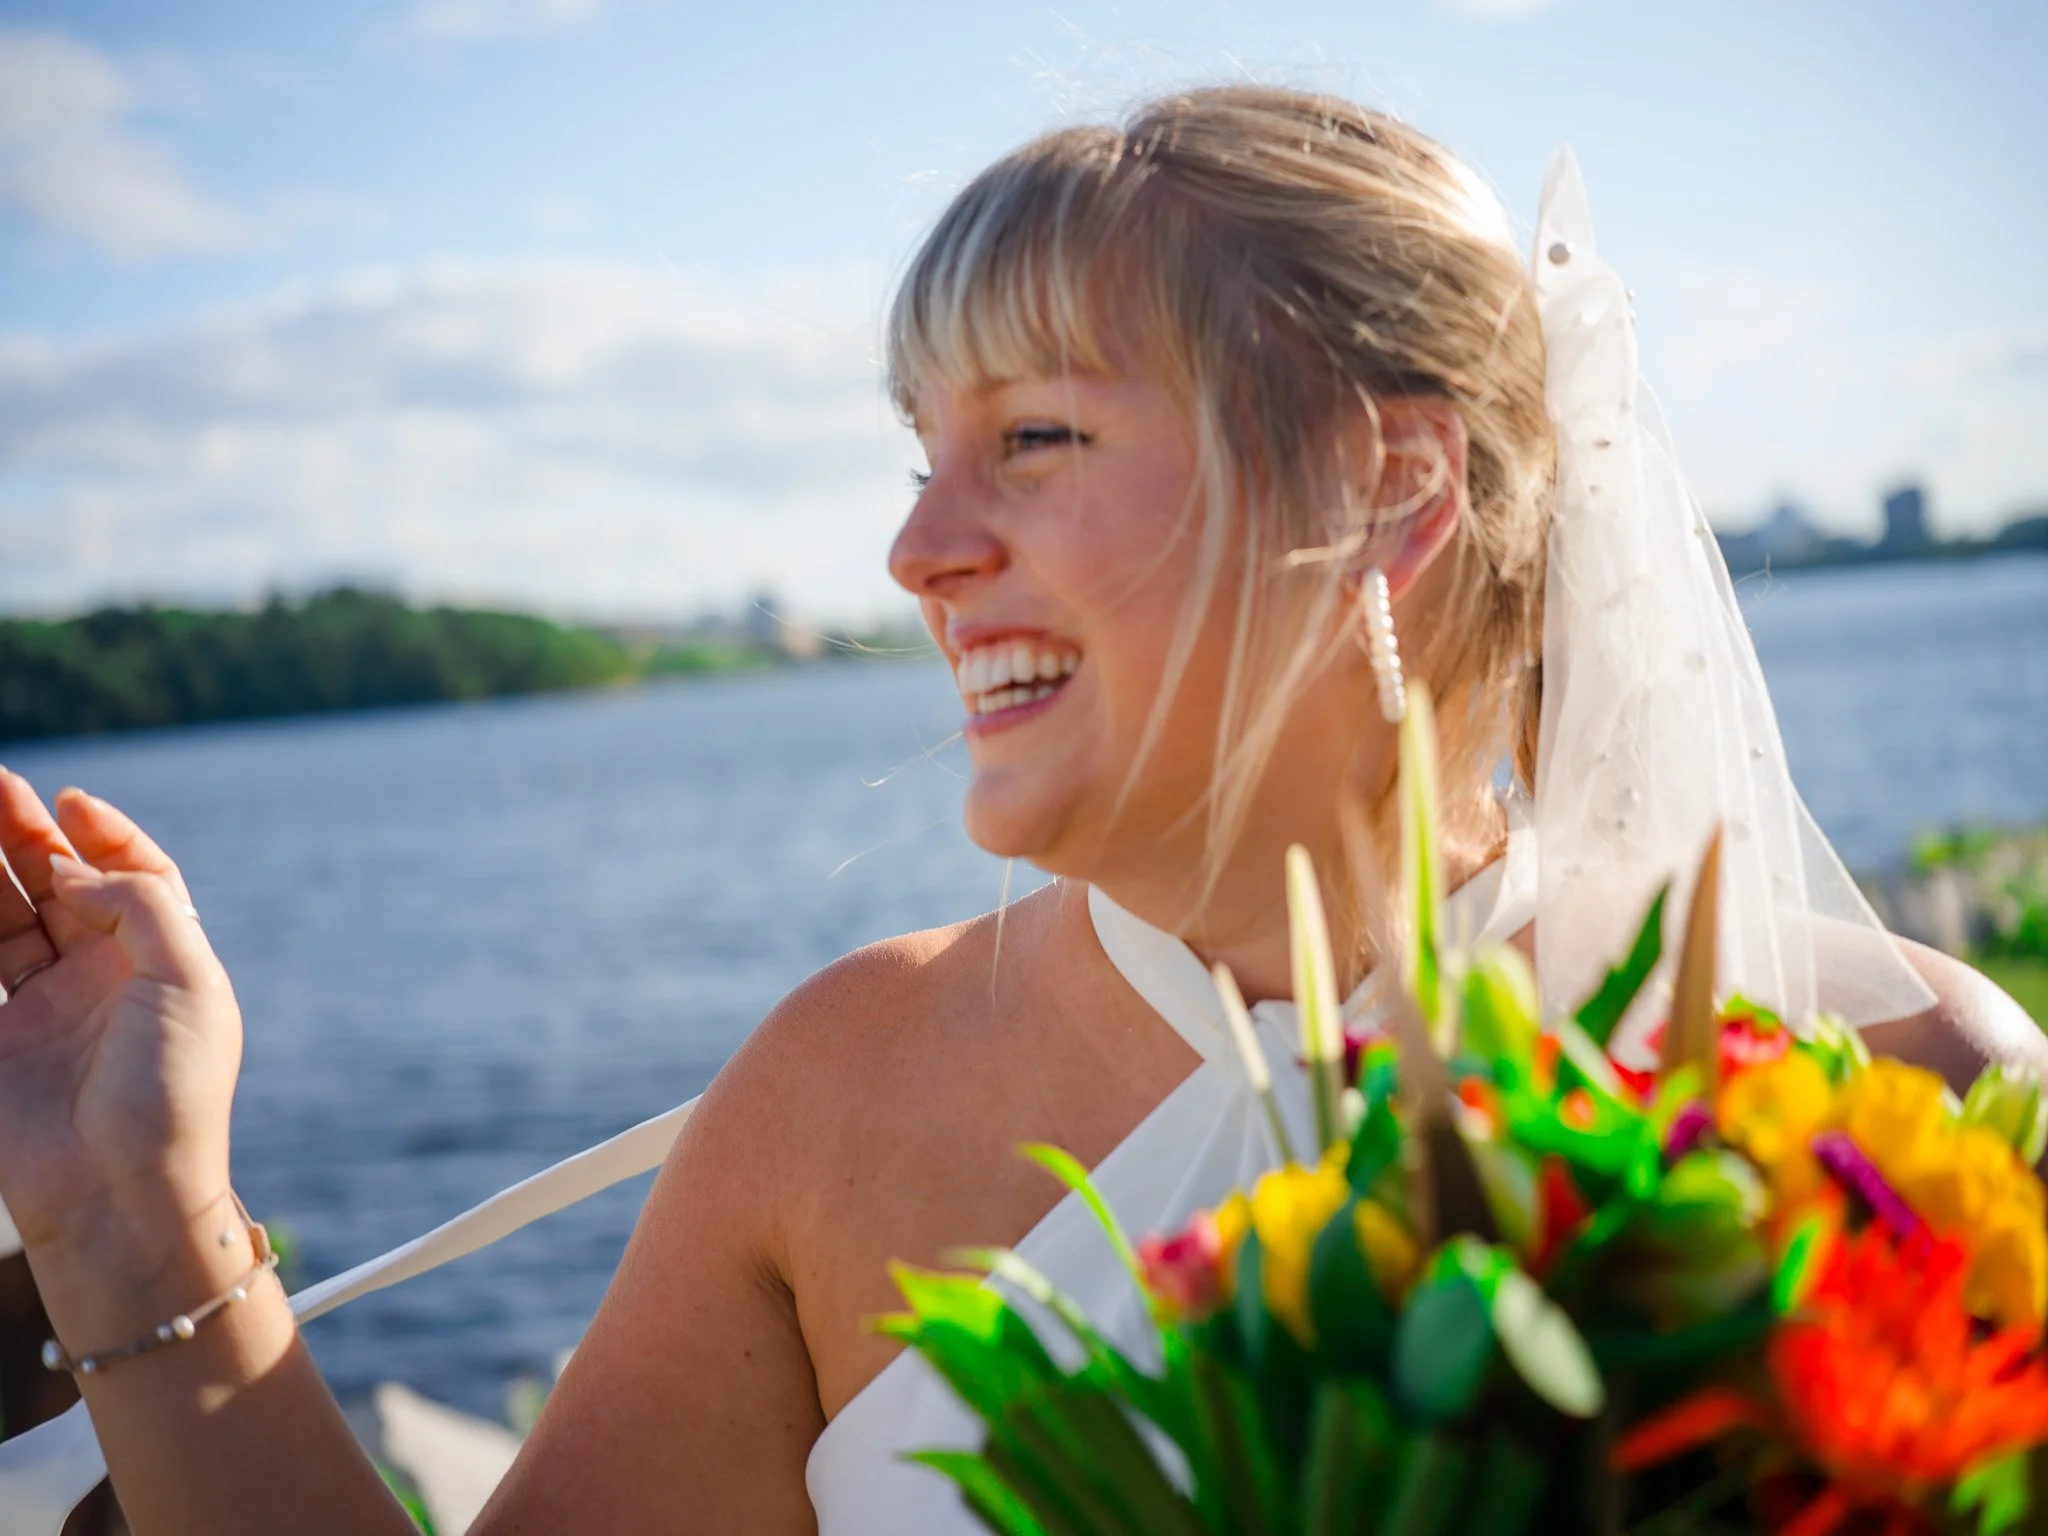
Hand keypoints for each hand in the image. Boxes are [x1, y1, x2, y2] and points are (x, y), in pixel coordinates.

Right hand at [0, 770, 242, 1272]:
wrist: (119, 1191)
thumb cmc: (171, 1090)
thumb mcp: (188, 981)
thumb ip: (141, 906)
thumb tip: (75, 870)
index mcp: (164, 960)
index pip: (136, 877)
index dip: (105, 835)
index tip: (71, 802)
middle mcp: (106, 976)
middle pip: (62, 885)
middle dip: (27, 834)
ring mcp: (47, 1006)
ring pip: (9, 916)